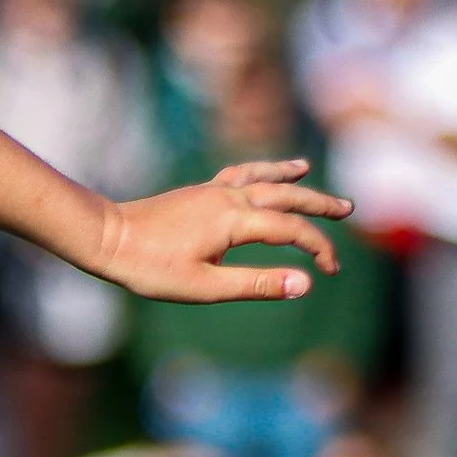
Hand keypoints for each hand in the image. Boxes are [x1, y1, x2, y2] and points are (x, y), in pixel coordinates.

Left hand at [93, 158, 351, 303]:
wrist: (108, 238)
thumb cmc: (152, 268)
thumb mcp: (205, 287)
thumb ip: (257, 284)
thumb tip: (304, 284)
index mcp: (234, 221)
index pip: (291, 229)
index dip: (317, 248)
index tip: (329, 270)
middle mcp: (228, 198)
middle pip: (285, 194)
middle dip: (319, 203)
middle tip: (349, 209)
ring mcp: (213, 190)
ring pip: (263, 178)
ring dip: (291, 178)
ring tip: (311, 171)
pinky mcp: (199, 191)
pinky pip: (239, 173)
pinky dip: (259, 169)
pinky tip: (266, 171)